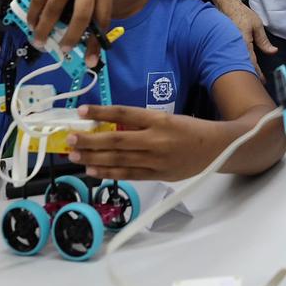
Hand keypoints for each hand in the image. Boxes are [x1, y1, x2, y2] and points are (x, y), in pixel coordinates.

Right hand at [25, 0, 112, 61]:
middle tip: (62, 51)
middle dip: (71, 38)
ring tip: (39, 41)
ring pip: (55, 9)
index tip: (88, 61)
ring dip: (44, 29)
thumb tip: (84, 39)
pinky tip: (31, 22)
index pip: (103, 18)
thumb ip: (93, 3)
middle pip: (82, 15)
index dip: (95, 42)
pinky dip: (34, 13)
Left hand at [66, 104, 217, 180]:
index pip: (124, 113)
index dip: (101, 112)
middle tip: (69, 138)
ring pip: (118, 159)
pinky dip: (109, 173)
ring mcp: (155, 160)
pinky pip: (128, 174)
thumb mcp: (167, 118)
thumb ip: (141, 123)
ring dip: (93, 157)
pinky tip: (93, 170)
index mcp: (158, 119)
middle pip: (115, 139)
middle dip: (89, 140)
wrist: (216, 148)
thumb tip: (111, 124)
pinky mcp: (156, 175)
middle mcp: (155, 139)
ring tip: (74, 155)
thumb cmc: (189, 130)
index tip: (82, 111)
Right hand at [220, 0, 275, 78]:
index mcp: (243, 43)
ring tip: (251, 78)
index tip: (262, 81)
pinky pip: (233, 56)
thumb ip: (264, 41)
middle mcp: (234, 47)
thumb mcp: (257, 26)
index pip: (252, 63)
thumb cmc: (241, 14)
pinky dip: (239, 63)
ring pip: (237, 62)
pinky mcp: (226, 45)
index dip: (257, 73)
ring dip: (244, 70)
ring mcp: (229, 46)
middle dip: (251, 75)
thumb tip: (273, 52)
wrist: (226, 5)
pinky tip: (242, 66)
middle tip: (258, 83)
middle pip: (243, 66)